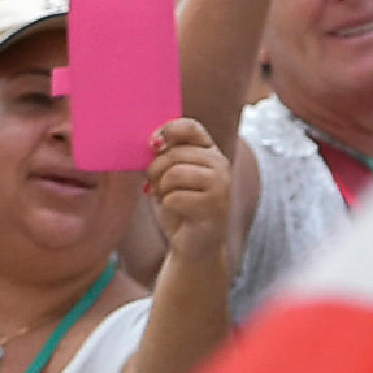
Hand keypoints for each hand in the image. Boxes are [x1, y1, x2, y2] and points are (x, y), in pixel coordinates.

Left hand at [144, 114, 236, 266]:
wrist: (193, 245)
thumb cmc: (178, 207)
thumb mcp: (166, 176)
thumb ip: (162, 156)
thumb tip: (152, 142)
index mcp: (208, 151)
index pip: (189, 127)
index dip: (166, 131)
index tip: (152, 145)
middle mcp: (219, 162)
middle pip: (175, 153)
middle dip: (155, 170)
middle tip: (155, 186)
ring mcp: (221, 183)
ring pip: (174, 173)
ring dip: (161, 189)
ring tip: (167, 198)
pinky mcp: (215, 205)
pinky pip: (175, 197)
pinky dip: (168, 206)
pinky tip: (177, 212)